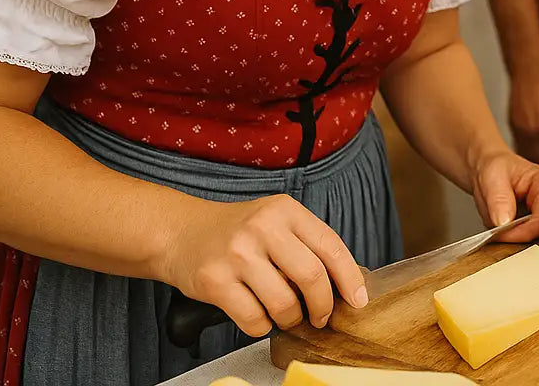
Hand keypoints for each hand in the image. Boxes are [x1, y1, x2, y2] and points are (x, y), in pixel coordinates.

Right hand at [160, 194, 365, 336]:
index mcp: (285, 210)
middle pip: (312, 277)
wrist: (180, 232)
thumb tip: (343, 284)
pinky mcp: (214, 281)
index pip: (331, 246)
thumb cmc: (237, 232)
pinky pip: (253, 319)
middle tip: (321, 317)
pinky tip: (259, 316)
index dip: (350, 278)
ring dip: (291, 319)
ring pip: (284, 303)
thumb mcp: (275, 221)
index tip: (358, 301)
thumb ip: (306, 244)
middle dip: (323, 305)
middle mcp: (263, 228)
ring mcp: (237, 254)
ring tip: (287, 316)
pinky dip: (262, 326)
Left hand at [471, 149, 538, 242]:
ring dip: (519, 241)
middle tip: (500, 236)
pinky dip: (516, 241)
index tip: (503, 234)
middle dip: (523, 238)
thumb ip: (499, 198)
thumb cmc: (494, 168)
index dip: (525, 231)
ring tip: (500, 234)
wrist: (487, 170)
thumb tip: (504, 222)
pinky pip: (531, 239)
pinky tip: (503, 234)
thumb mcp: (492, 178)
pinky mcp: (535, 224)